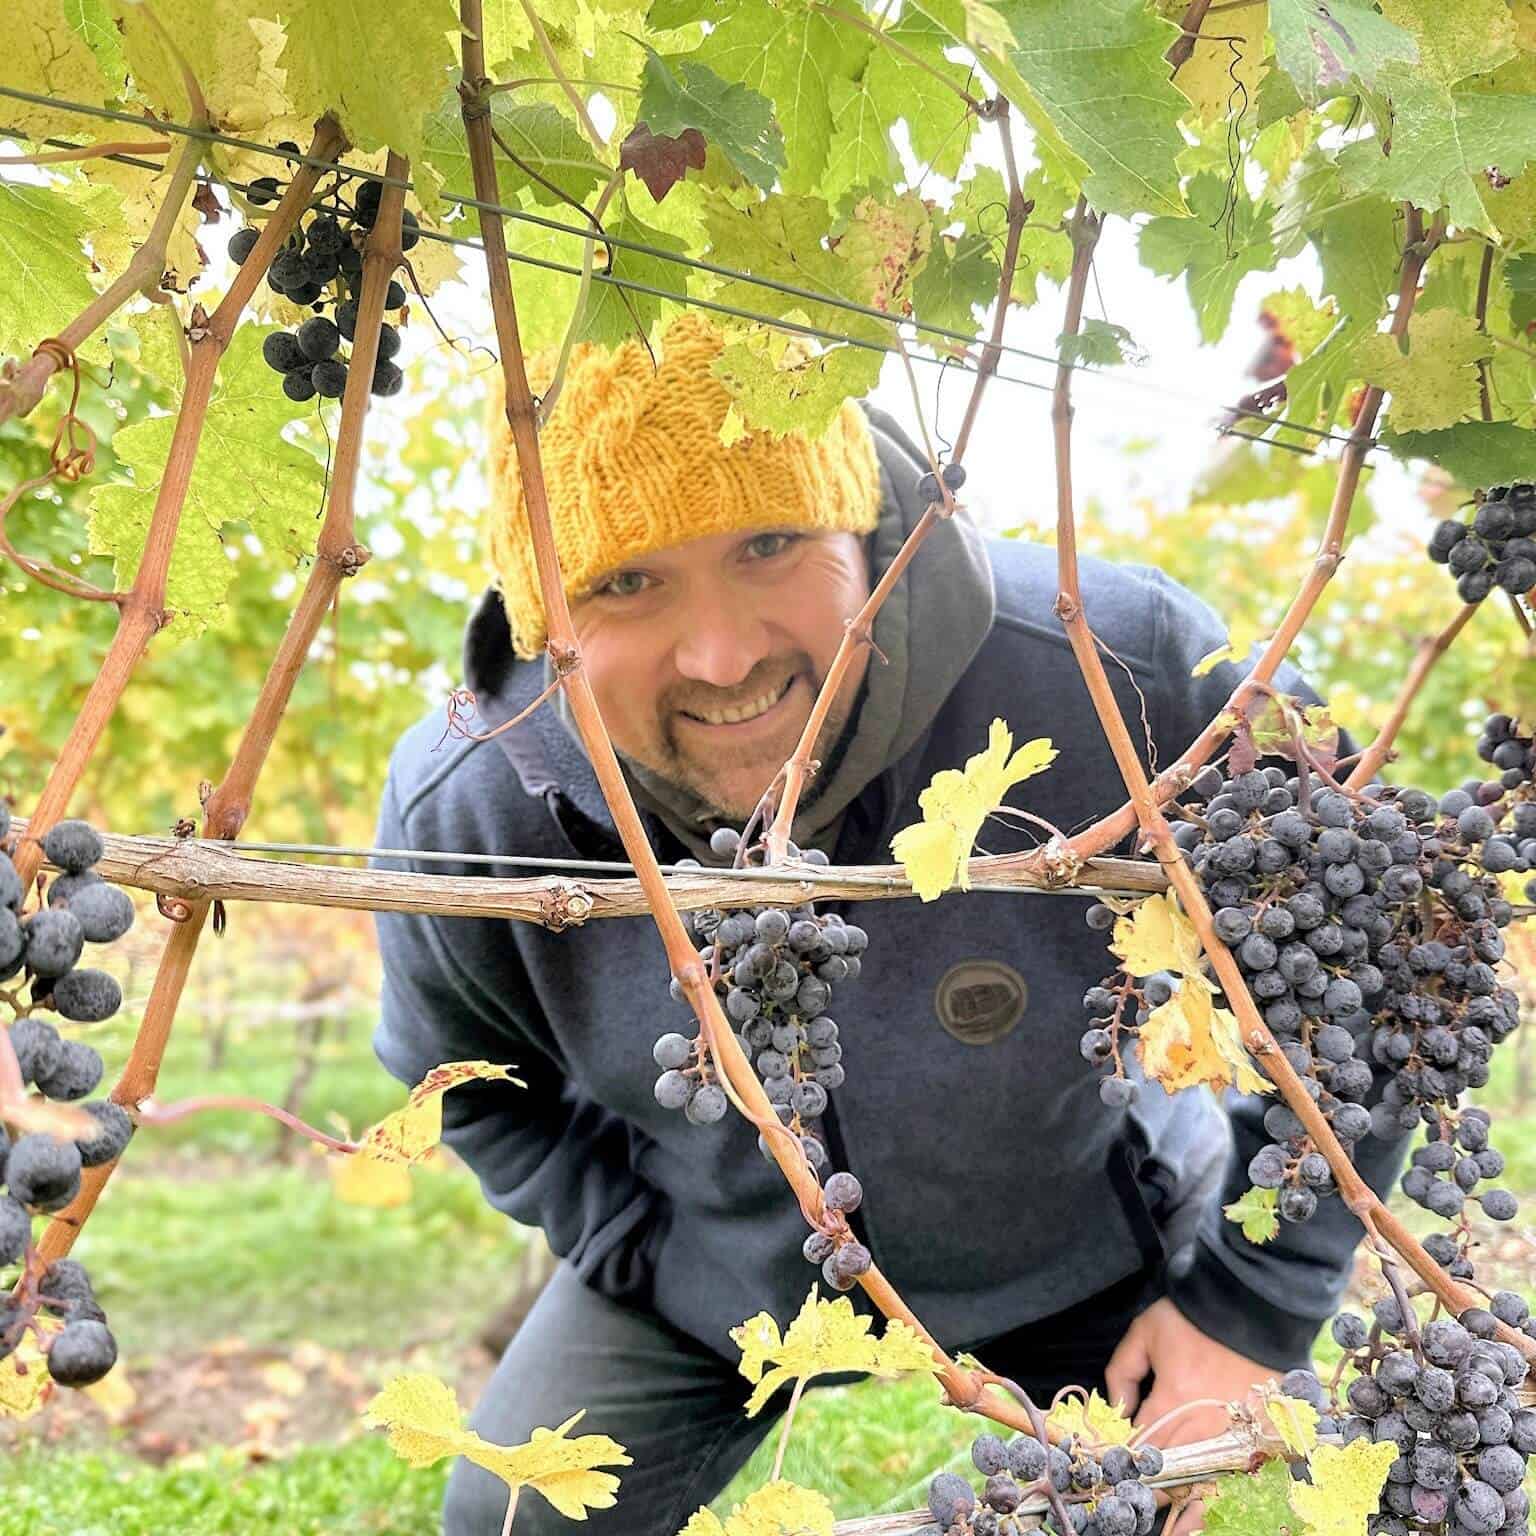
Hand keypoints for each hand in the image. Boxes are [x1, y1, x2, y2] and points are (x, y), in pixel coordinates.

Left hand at [1105, 1298, 1280, 1535]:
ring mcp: (1236, 1434)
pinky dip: (1224, 1501)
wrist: (1252, 1304)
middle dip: (1150, 1488)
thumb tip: (1116, 1409)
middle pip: (1170, 1474)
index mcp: (1171, 1400)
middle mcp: (1203, 1426)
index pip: (1139, 1449)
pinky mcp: (1263, 1436)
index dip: (1122, 1464)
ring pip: (1205, 1486)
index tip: (1111, 1473)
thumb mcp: (1144, 1333)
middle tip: (1136, 1496)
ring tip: (1170, 1528)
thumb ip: (1121, 1372)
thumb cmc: (1193, 1316)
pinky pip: (1242, 1480)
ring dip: (1185, 1506)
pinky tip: (1209, 1521)